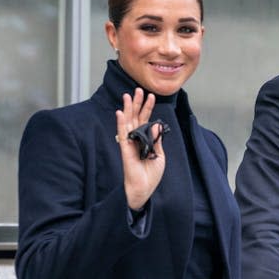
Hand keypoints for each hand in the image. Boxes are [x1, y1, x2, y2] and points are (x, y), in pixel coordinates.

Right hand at [115, 88, 165, 209]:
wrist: (144, 188)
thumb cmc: (151, 174)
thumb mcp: (159, 155)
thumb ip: (157, 139)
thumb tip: (156, 124)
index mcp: (145, 140)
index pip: (146, 120)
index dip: (148, 108)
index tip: (151, 96)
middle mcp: (136, 139)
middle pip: (135, 117)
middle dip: (137, 103)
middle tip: (138, 89)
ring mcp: (130, 143)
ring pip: (128, 122)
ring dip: (128, 108)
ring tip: (128, 95)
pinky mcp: (125, 149)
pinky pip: (122, 134)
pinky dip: (121, 123)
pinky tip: (120, 113)